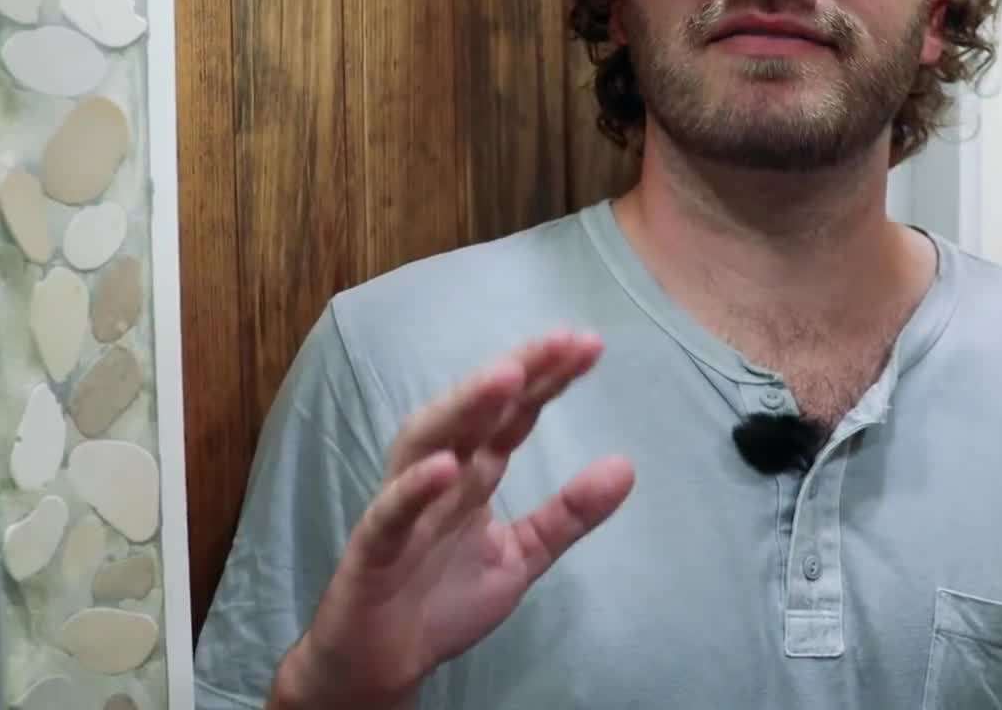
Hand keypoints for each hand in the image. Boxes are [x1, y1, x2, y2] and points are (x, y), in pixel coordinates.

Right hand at [272, 331, 635, 707]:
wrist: (384, 661)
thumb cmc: (443, 598)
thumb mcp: (522, 554)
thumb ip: (569, 514)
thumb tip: (627, 466)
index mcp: (473, 474)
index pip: (513, 416)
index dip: (547, 379)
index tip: (588, 345)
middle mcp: (437, 476)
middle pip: (474, 413)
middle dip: (516, 373)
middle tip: (562, 341)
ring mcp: (403, 507)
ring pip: (426, 442)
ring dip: (464, 407)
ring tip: (507, 376)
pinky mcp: (374, 549)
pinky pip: (391, 513)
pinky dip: (414, 488)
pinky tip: (446, 465)